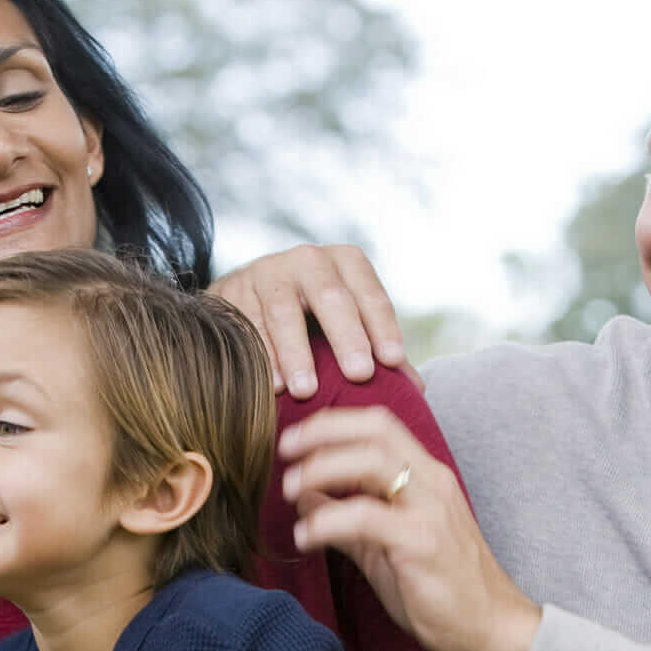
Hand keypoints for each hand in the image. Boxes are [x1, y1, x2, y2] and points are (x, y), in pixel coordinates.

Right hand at [208, 244, 413, 398]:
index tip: (392, 361)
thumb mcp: (347, 321)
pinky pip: (247, 324)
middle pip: (330, 295)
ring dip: (295, 352)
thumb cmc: (313, 316)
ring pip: (283, 310)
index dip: (382, 326)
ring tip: (306, 390)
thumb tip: (416, 390)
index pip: (369, 293)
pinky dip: (260, 357)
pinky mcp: (234, 290)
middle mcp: (308, 260)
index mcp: (345, 262)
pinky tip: (272, 387)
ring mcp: (268, 272)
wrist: (250, 293)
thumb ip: (378, 352)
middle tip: (359, 374)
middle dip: (346, 336)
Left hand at [279, 406, 541, 650]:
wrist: (491, 629)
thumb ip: (348, 517)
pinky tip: (306, 536)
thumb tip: (304, 497)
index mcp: (427, 477)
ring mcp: (430, 510)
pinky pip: (366, 517)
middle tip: (284, 449)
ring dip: (322, 468)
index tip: (297, 438)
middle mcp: (432, 483)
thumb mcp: (387, 544)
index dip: (333, 423)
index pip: (379, 426)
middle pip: (375, 430)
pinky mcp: (422, 543)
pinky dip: (327, 520)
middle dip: (323, 432)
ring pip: (372, 461)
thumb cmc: (443, 588)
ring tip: (289, 488)